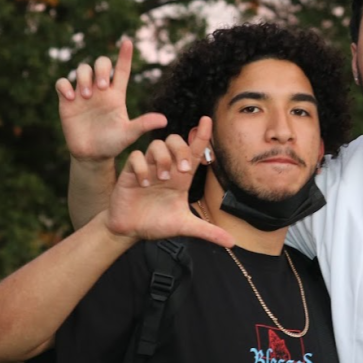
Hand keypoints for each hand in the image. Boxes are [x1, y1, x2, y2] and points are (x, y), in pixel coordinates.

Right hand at [55, 38, 167, 161]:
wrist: (92, 154)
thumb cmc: (112, 143)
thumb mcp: (129, 134)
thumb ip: (144, 124)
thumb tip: (165, 121)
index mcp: (116, 95)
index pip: (121, 71)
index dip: (124, 56)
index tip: (128, 42)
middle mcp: (100, 90)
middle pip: (100, 64)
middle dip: (100, 68)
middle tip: (101, 87)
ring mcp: (83, 93)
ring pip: (82, 69)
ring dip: (84, 78)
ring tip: (87, 96)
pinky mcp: (67, 101)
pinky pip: (62, 83)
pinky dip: (65, 86)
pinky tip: (70, 98)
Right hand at [107, 117, 233, 247]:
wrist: (130, 231)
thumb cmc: (157, 224)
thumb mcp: (185, 227)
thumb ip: (208, 231)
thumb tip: (232, 241)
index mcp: (181, 177)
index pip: (194, 151)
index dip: (201, 135)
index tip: (207, 120)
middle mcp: (166, 168)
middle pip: (175, 141)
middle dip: (181, 150)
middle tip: (183, 170)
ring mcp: (148, 168)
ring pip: (156, 145)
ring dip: (162, 160)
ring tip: (162, 180)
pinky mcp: (130, 172)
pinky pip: (136, 157)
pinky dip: (141, 168)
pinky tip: (143, 184)